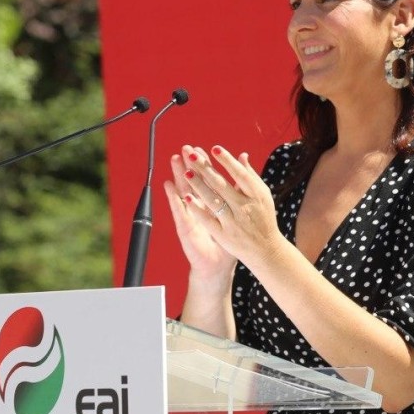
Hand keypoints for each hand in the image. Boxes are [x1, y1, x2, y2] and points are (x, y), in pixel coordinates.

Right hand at [163, 146, 235, 286]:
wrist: (218, 266)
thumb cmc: (228, 242)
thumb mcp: (236, 215)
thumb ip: (238, 193)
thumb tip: (245, 171)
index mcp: (213, 204)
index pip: (208, 180)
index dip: (205, 165)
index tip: (203, 149)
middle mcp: (201, 207)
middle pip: (195, 182)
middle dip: (191, 164)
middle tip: (186, 148)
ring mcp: (192, 216)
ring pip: (184, 191)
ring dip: (179, 175)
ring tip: (175, 159)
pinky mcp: (186, 227)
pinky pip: (179, 210)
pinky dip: (174, 198)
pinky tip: (169, 185)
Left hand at [180, 144, 286, 270]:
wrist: (266, 251)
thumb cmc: (263, 219)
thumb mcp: (262, 197)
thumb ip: (250, 177)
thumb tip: (241, 155)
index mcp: (256, 195)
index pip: (239, 174)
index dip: (226, 160)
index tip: (214, 148)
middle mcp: (245, 207)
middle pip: (221, 184)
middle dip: (205, 168)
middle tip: (191, 154)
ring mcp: (233, 222)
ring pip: (212, 200)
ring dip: (198, 185)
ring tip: (186, 171)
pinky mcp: (224, 235)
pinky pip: (208, 219)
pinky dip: (198, 209)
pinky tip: (188, 198)